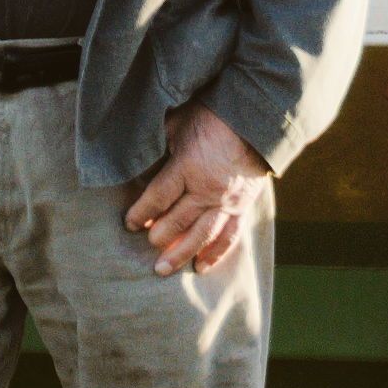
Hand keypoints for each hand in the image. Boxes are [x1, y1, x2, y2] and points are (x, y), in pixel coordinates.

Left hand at [125, 102, 269, 276]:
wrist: (257, 121)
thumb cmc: (212, 117)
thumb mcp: (179, 123)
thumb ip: (159, 144)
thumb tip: (136, 159)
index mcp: (187, 167)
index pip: (157, 197)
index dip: (140, 213)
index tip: (129, 223)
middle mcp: (207, 190)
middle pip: (178, 221)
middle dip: (159, 236)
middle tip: (147, 245)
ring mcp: (227, 202)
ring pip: (202, 236)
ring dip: (181, 254)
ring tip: (163, 269)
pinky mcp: (243, 208)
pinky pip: (229, 237)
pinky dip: (215, 254)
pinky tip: (201, 266)